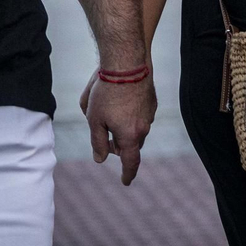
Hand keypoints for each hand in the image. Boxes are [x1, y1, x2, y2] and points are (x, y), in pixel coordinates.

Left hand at [80, 69, 155, 185]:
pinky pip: (139, 114)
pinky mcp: (151, 101)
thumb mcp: (94, 118)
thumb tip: (100, 158)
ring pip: (135, 129)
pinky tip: (118, 99)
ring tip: (106, 109)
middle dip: (118, 144)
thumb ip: (97, 141)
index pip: (130, 162)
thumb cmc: (106, 91)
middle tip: (104, 135)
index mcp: (130, 136)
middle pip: (131, 144)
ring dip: (123, 127)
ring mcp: (149, 114)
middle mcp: (143, 128)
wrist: (126, 63)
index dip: (127, 174)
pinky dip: (130, 114)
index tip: (125, 181)